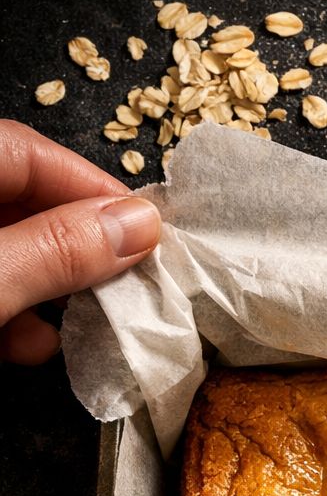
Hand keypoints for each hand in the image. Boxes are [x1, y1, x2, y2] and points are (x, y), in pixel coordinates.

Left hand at [0, 121, 161, 364]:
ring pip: (5, 250)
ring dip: (49, 287)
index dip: (88, 185)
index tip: (143, 231)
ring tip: (87, 321)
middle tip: (125, 280)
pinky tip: (34, 345)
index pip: (25, 150)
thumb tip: (139, 224)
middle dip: (76, 243)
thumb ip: (56, 251)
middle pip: (20, 199)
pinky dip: (12, 315)